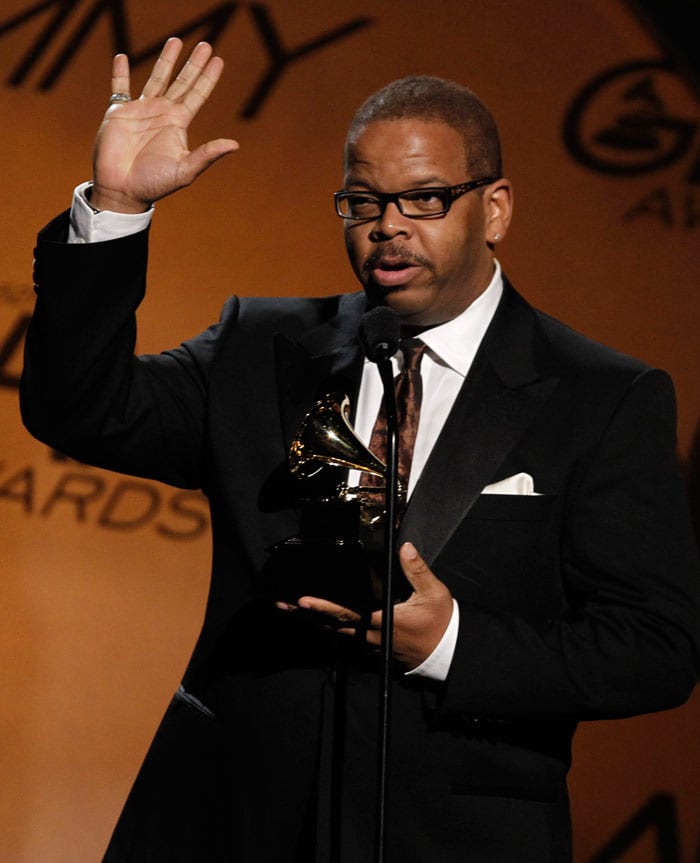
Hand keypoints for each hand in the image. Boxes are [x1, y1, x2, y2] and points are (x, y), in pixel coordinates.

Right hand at [91, 37, 238, 212]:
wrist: (122, 190)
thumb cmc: (154, 184)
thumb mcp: (185, 170)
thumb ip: (207, 155)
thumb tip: (234, 144)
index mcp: (178, 124)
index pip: (197, 95)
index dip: (208, 78)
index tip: (218, 60)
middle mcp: (162, 114)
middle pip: (181, 82)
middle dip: (193, 64)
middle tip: (206, 44)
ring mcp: (141, 111)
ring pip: (156, 78)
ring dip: (165, 60)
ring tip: (176, 41)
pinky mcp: (118, 112)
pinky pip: (119, 87)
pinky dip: (120, 72)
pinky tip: (123, 57)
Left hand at [278, 542, 453, 669]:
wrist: (449, 653)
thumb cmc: (442, 624)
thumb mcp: (434, 593)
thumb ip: (417, 570)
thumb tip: (404, 548)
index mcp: (384, 621)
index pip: (348, 614)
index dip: (324, 608)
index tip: (304, 601)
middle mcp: (372, 636)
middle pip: (333, 626)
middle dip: (307, 616)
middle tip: (283, 604)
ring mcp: (372, 645)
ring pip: (337, 633)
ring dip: (315, 622)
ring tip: (294, 610)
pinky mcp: (375, 648)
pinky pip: (348, 638)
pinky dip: (331, 628)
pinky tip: (320, 621)